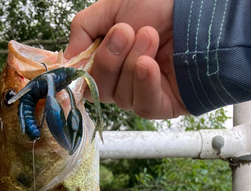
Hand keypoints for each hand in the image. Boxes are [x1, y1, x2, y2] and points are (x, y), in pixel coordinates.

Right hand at [64, 0, 188, 118]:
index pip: (83, 79)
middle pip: (97, 89)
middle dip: (109, 59)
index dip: (81, 69)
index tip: (88, 49)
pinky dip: (144, 82)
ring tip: (151, 36)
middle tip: (126, 31)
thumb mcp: (112, 6)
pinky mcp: (160, 106)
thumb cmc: (161, 6)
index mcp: (107, 61)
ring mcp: (140, 95)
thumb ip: (83, 29)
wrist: (198, 13)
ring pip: (120, 95)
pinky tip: (150, 65)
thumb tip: (67, 58)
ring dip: (132, 62)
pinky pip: (142, 104)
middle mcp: (121, 81)